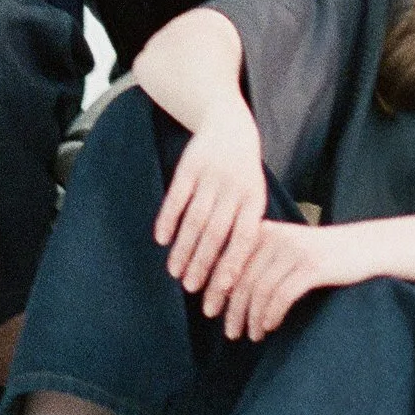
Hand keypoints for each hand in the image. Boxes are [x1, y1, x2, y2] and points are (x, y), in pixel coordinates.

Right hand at [153, 102, 266, 299]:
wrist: (229, 125)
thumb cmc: (243, 173)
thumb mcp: (253, 195)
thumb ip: (246, 228)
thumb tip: (236, 273)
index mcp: (253, 199)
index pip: (243, 238)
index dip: (232, 265)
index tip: (221, 290)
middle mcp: (233, 188)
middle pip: (216, 233)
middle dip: (202, 263)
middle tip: (190, 287)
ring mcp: (210, 176)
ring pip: (194, 219)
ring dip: (183, 248)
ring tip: (174, 271)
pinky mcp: (189, 166)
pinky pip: (176, 197)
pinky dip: (168, 219)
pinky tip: (161, 239)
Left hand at [225, 218, 352, 340]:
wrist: (362, 248)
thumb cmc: (318, 256)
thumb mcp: (285, 251)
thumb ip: (258, 262)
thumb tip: (222, 292)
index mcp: (263, 230)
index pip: (229, 261)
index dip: (216, 288)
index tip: (209, 312)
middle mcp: (275, 237)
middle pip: (242, 278)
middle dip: (231, 308)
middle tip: (229, 332)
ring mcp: (294, 250)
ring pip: (260, 289)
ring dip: (252, 317)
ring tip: (251, 335)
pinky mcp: (313, 266)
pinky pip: (283, 295)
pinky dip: (272, 314)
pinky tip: (269, 327)